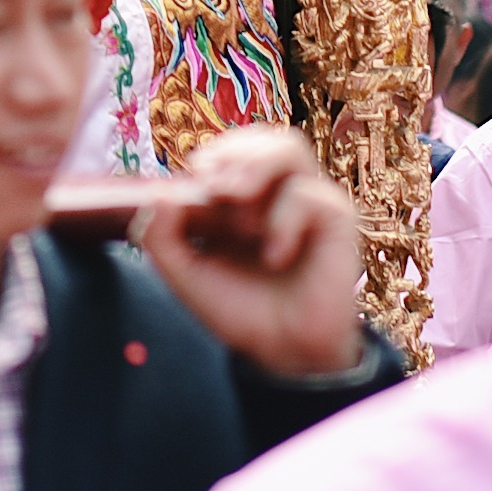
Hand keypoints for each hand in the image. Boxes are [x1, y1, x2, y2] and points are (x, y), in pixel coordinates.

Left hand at [136, 128, 364, 378]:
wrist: (282, 353)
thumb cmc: (239, 309)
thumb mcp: (187, 274)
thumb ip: (161, 238)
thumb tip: (156, 195)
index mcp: (242, 196)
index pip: (229, 149)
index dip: (211, 154)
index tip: (193, 177)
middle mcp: (276, 191)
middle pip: (260, 136)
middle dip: (232, 152)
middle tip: (212, 185)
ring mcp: (307, 201)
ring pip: (288, 147)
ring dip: (256, 164)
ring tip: (234, 197)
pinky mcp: (335, 219)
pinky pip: (309, 195)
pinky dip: (283, 220)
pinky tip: (273, 257)